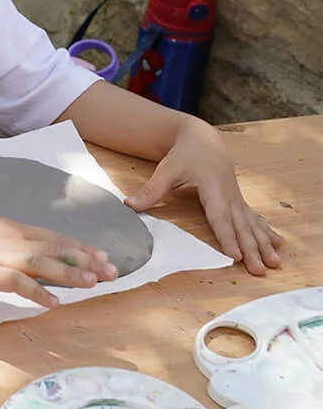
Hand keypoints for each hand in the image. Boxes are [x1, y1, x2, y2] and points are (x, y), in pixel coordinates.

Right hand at [0, 198, 118, 308]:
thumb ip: (6, 244)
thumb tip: (19, 260)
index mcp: (15, 231)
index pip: (56, 238)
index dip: (82, 248)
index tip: (104, 256)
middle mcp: (15, 241)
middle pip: (57, 250)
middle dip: (86, 261)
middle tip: (112, 271)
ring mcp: (2, 257)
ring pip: (44, 263)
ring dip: (70, 273)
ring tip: (94, 282)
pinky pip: (18, 283)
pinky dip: (38, 292)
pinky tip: (54, 302)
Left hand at [126, 119, 282, 275]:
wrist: (203, 139)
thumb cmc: (185, 154)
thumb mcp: (167, 169)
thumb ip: (151, 189)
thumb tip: (130, 205)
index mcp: (213, 187)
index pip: (220, 216)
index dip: (227, 236)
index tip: (235, 255)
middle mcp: (230, 195)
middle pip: (241, 226)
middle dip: (252, 249)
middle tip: (259, 269)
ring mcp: (237, 198)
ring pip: (252, 225)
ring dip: (264, 245)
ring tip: (275, 263)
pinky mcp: (239, 201)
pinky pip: (255, 219)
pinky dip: (266, 232)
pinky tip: (279, 245)